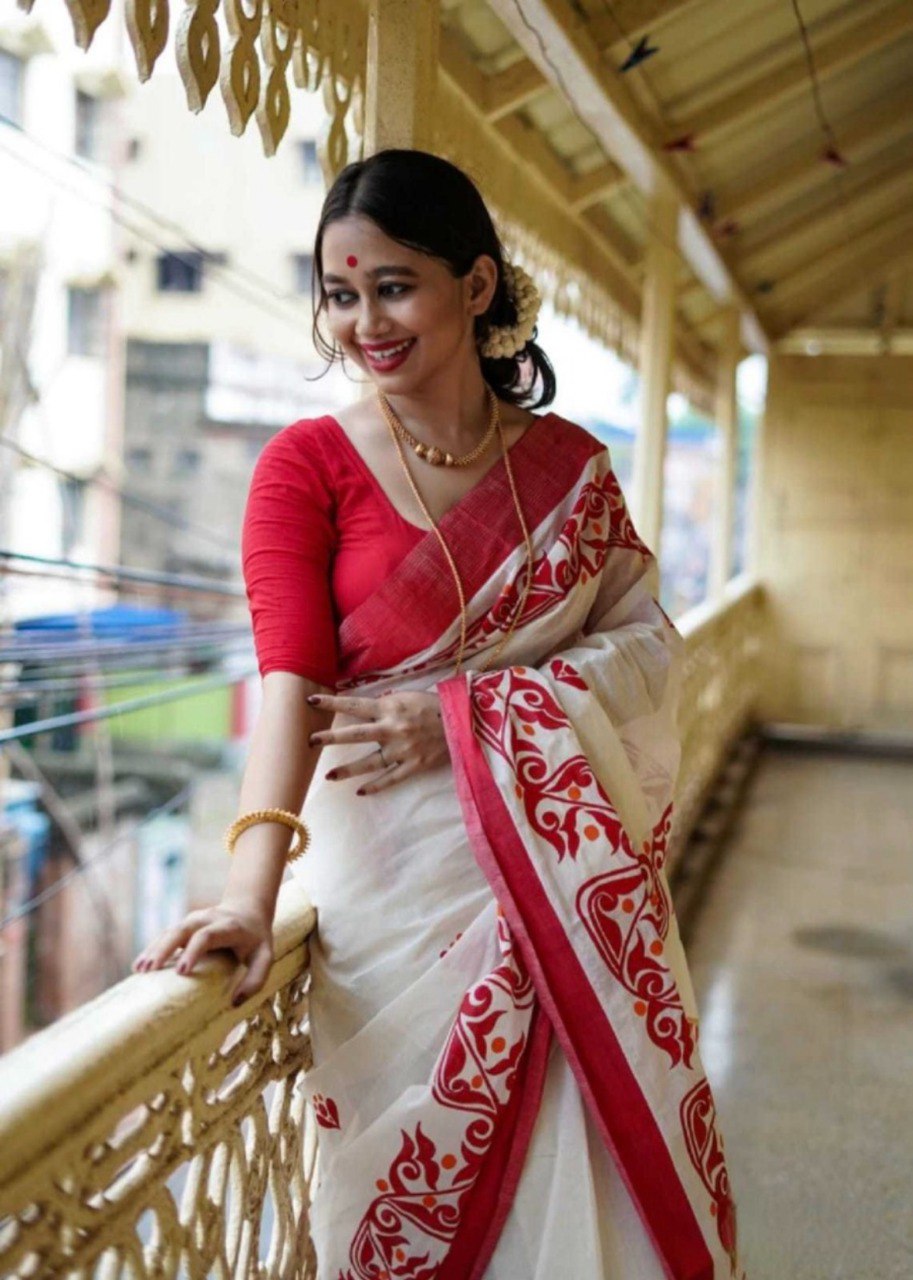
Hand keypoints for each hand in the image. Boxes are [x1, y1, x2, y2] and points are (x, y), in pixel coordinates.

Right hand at [131, 901, 274, 1005]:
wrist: (247, 909)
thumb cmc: (256, 939)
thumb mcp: (265, 957)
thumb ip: (255, 979)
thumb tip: (234, 1003)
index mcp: (228, 927)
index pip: (207, 936)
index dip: (193, 951)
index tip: (181, 971)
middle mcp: (207, 920)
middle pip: (181, 929)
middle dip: (164, 948)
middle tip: (149, 970)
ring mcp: (193, 920)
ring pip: (170, 931)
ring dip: (153, 949)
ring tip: (139, 971)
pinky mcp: (184, 926)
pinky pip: (165, 935)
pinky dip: (152, 948)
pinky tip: (139, 966)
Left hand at [306, 689, 448, 794]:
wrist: (464, 722)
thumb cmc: (434, 705)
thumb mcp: (408, 696)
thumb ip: (386, 703)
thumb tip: (366, 707)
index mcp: (390, 708)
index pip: (354, 705)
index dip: (331, 703)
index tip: (310, 700)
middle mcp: (392, 729)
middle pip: (355, 734)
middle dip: (330, 738)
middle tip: (310, 741)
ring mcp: (402, 750)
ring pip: (370, 762)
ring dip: (348, 770)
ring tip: (329, 776)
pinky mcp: (414, 765)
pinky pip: (392, 779)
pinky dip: (376, 786)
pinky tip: (361, 791)